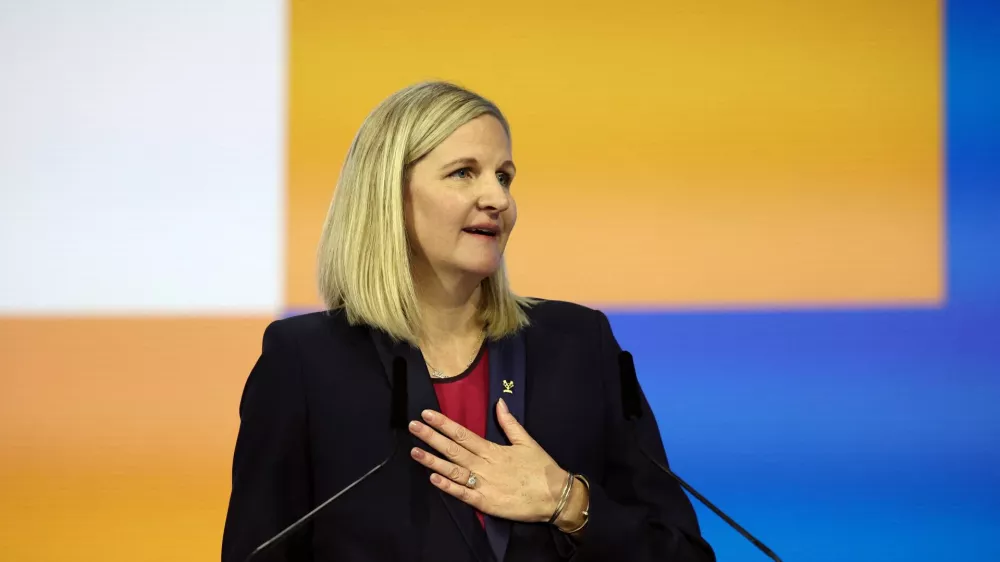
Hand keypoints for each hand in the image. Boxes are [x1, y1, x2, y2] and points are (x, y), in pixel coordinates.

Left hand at [408, 398, 568, 522]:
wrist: (555, 497)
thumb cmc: (541, 469)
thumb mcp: (527, 442)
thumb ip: (510, 423)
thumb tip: (499, 403)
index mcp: (493, 449)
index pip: (463, 433)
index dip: (443, 424)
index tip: (427, 414)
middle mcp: (485, 465)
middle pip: (453, 449)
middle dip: (431, 437)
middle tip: (413, 426)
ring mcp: (484, 484)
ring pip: (453, 470)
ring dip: (433, 461)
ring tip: (414, 452)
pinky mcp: (485, 503)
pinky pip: (463, 494)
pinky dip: (448, 486)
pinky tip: (433, 478)